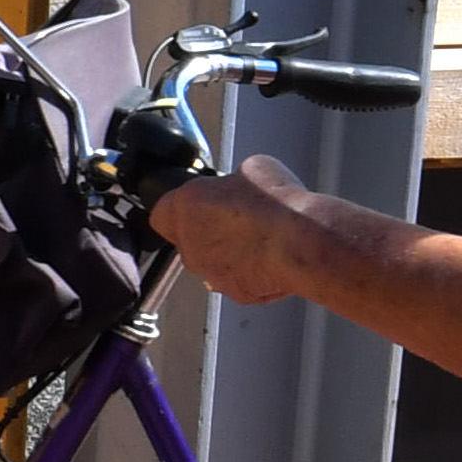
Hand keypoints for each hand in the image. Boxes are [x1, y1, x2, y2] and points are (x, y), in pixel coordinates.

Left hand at [150, 155, 332, 306]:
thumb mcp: (251, 168)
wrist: (300, 242)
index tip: (198, 202)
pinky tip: (271, 257)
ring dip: (229, 252)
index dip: (181, 206)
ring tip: (259, 238)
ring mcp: (210, 273)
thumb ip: (233, 181)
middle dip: (209, 230)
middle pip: (188, 238)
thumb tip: (240, 185)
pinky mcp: (235, 293)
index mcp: (185, 207)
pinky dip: (250, 272)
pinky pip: (237, 280)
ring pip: (212, 262)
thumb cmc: (275, 204)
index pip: (162, 211)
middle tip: (238, 217)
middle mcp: (190, 244)